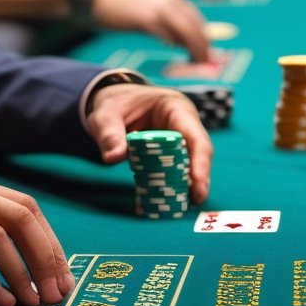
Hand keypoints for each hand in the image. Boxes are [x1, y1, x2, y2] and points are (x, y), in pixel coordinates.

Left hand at [87, 84, 213, 204]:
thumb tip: (113, 158)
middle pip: (198, 153)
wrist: (116, 100)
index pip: (194, 135)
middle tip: (195, 199)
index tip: (197, 184)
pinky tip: (169, 202)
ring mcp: (179, 139)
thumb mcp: (106, 113)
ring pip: (190, 163)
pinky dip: (173, 185)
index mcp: (175, 108)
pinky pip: (176, 169)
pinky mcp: (170, 153)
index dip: (199, 160)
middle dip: (199, 177)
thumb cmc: (116, 102)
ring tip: (183, 206)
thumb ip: (108, 133)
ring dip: (188, 184)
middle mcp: (183, 124)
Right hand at [93, 0, 211, 61]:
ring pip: (186, 30)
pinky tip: (172, 51)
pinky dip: (173, 44)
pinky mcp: (145, 18)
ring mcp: (157, 8)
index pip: (196, 19)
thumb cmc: (120, 7)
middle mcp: (168, 1)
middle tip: (206, 62)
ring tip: (196, 62)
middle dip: (203, 46)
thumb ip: (165, 23)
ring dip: (194, 48)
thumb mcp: (147, 12)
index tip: (207, 53)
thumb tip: (178, 41)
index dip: (204, 37)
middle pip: (195, 26)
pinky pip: (166, 34)